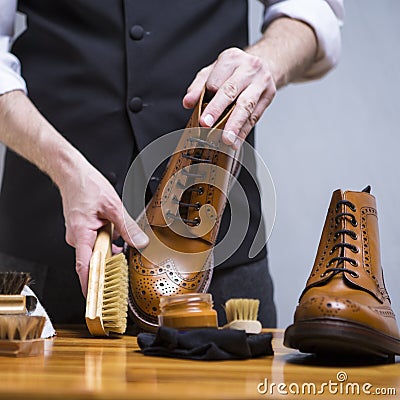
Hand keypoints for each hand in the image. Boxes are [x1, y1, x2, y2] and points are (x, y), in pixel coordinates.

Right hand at [59, 163, 148, 296]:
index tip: (96, 300)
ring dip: (110, 249)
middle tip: (122, 261)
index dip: (91, 285)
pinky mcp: (82, 231)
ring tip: (118, 239)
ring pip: (97, 251)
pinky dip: (106, 243)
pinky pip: (95, 244)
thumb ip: (127, 227)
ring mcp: (78, 235)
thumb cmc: (87, 186)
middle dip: (110, 262)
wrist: (73, 174)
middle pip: (95, 259)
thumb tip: (140, 242)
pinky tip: (115, 235)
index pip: (84, 266)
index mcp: (81, 233)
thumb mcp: (114, 205)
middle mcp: (77, 237)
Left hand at [183, 47, 275, 148]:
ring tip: (226, 139)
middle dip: (217, 109)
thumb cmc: (236, 70)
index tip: (199, 115)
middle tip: (206, 124)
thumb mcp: (215, 71)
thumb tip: (188, 102)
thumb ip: (199, 86)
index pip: (215, 80)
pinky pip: (255, 117)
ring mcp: (261, 82)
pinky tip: (236, 141)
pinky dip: (244, 131)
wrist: (267, 63)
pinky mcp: (269, 96)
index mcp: (231, 59)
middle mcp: (248, 68)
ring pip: (246, 105)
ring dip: (235, 124)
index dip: (205, 98)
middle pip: (230, 91)